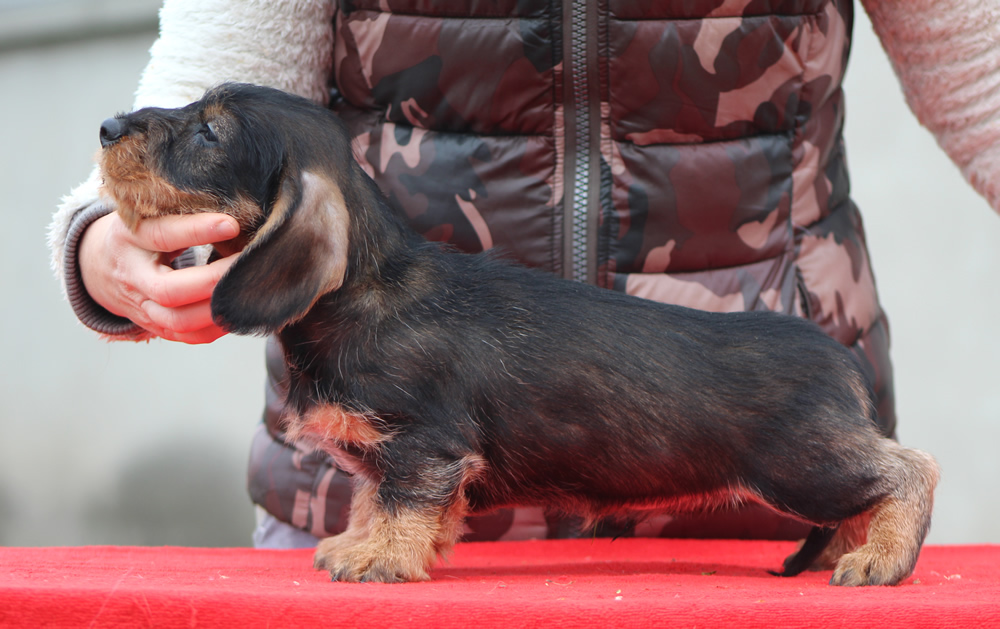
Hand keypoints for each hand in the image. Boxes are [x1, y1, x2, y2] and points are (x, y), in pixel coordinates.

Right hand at [79, 211, 240, 343]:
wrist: (101, 265)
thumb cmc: (139, 231)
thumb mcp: (149, 212)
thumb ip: (181, 212)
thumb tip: (234, 211)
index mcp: (129, 238)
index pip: (161, 235)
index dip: (196, 231)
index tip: (231, 224)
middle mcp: (132, 276)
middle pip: (169, 290)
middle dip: (213, 280)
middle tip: (246, 265)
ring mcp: (141, 306)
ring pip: (177, 320)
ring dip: (215, 310)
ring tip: (245, 291)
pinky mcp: (154, 325)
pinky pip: (186, 336)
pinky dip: (214, 329)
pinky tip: (236, 313)